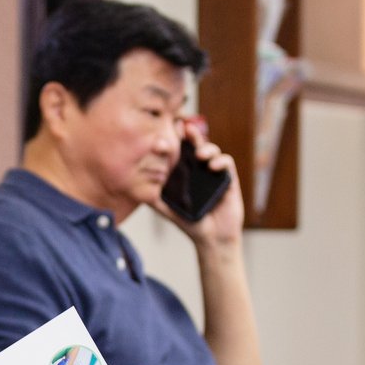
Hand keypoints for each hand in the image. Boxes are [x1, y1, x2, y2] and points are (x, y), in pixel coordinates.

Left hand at [150, 116, 244, 249]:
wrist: (211, 238)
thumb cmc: (190, 222)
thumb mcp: (168, 209)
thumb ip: (155, 198)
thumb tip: (136, 189)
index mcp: (185, 173)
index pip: (180, 151)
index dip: (176, 140)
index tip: (169, 131)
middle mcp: (199, 169)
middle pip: (196, 145)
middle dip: (191, 133)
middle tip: (185, 127)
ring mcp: (214, 173)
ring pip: (212, 150)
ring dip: (206, 147)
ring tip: (199, 154)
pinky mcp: (228, 179)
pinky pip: (227, 163)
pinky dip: (220, 161)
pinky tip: (213, 166)